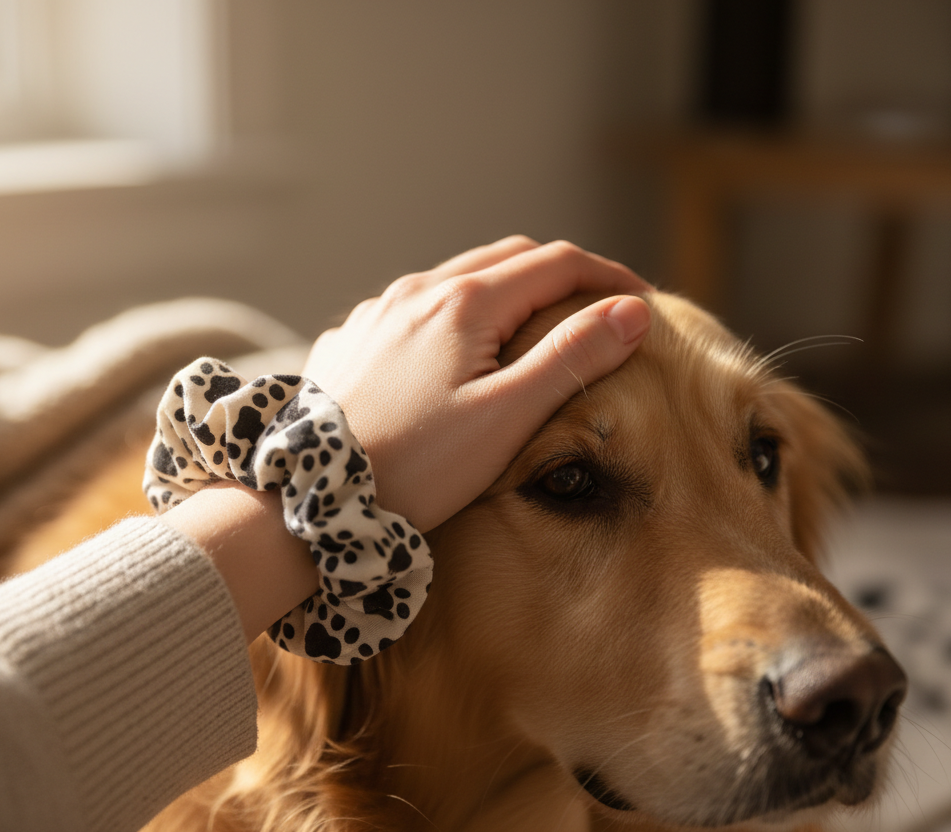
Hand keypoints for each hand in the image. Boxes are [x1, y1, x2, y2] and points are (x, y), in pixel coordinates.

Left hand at [302, 236, 651, 531]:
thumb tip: (631, 312)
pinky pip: (414, 307)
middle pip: (507, 258)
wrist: (307, 498)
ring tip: (536, 324)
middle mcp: (416, 291)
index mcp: (463, 303)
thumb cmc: (413, 467)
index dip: (608, 275)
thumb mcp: (505, 418)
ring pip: (457, 279)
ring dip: (507, 289)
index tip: (643, 301)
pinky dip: (457, 313)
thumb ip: (570, 358)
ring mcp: (376, 313)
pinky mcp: (350, 341)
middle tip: (597, 308)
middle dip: (561, 274)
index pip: (556, 263)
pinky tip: (460, 350)